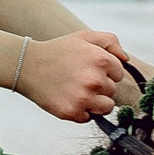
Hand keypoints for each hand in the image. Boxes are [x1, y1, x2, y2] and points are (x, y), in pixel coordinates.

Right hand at [16, 30, 140, 123]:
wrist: (27, 66)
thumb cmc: (58, 52)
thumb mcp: (85, 37)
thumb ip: (110, 42)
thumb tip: (126, 59)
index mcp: (101, 60)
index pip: (119, 74)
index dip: (105, 71)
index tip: (89, 68)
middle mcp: (95, 80)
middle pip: (112, 90)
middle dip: (100, 86)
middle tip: (79, 78)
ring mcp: (84, 98)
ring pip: (106, 107)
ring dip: (96, 101)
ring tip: (78, 91)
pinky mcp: (72, 112)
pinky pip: (89, 118)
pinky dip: (81, 111)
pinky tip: (68, 98)